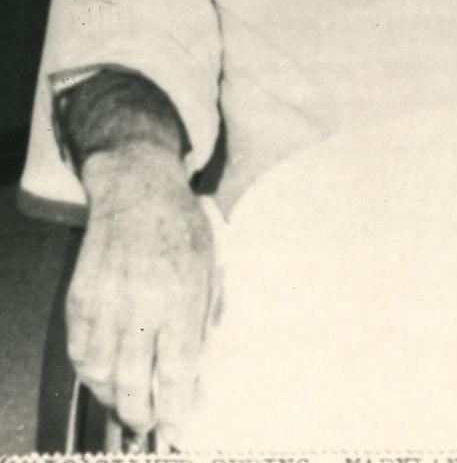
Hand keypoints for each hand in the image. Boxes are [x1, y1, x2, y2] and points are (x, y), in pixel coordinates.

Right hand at [69, 142, 215, 444]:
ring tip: (130, 404)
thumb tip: (201, 367)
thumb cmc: (182, 227)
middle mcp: (139, 307)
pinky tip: (107, 376)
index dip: (177, 408)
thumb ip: (206, 320)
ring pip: (102, 375)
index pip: (177, 372)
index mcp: (180, 298)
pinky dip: (92, 373)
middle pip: (134, 384)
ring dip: (114, 398)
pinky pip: (81, 353)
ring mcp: (104, 306)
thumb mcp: (211, 268)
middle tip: (150, 424)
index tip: (179, 430)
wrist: (137, 191)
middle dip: (142, 415)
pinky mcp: (79, 301)